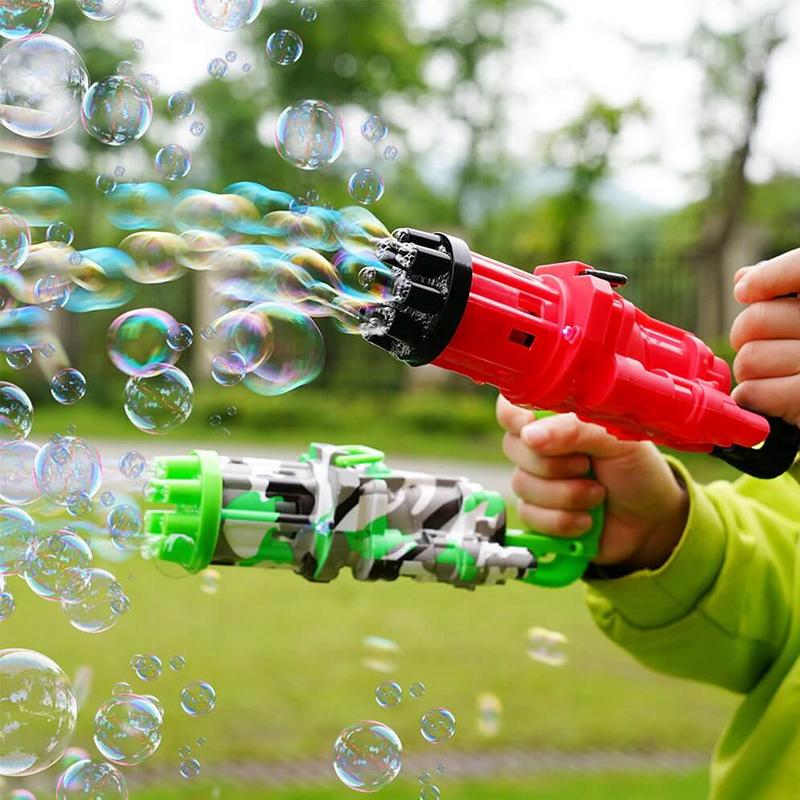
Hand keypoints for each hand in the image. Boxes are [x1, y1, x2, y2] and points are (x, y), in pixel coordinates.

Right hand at [496, 396, 687, 570]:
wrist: (652, 520)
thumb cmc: (637, 469)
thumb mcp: (617, 439)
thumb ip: (576, 430)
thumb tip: (529, 436)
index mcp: (556, 419)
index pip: (513, 406)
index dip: (514, 416)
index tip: (529, 427)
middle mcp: (540, 446)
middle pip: (514, 446)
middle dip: (553, 463)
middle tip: (587, 465)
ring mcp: (536, 480)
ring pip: (522, 484)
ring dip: (566, 495)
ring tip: (597, 494)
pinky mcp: (538, 514)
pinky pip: (530, 516)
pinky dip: (563, 520)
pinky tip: (586, 519)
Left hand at [731, 249, 799, 426]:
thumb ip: (782, 290)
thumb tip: (743, 278)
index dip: (766, 278)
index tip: (743, 292)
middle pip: (756, 319)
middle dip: (745, 335)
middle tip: (761, 344)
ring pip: (748, 358)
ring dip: (750, 369)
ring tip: (773, 372)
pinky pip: (752, 391)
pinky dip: (751, 395)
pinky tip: (769, 394)